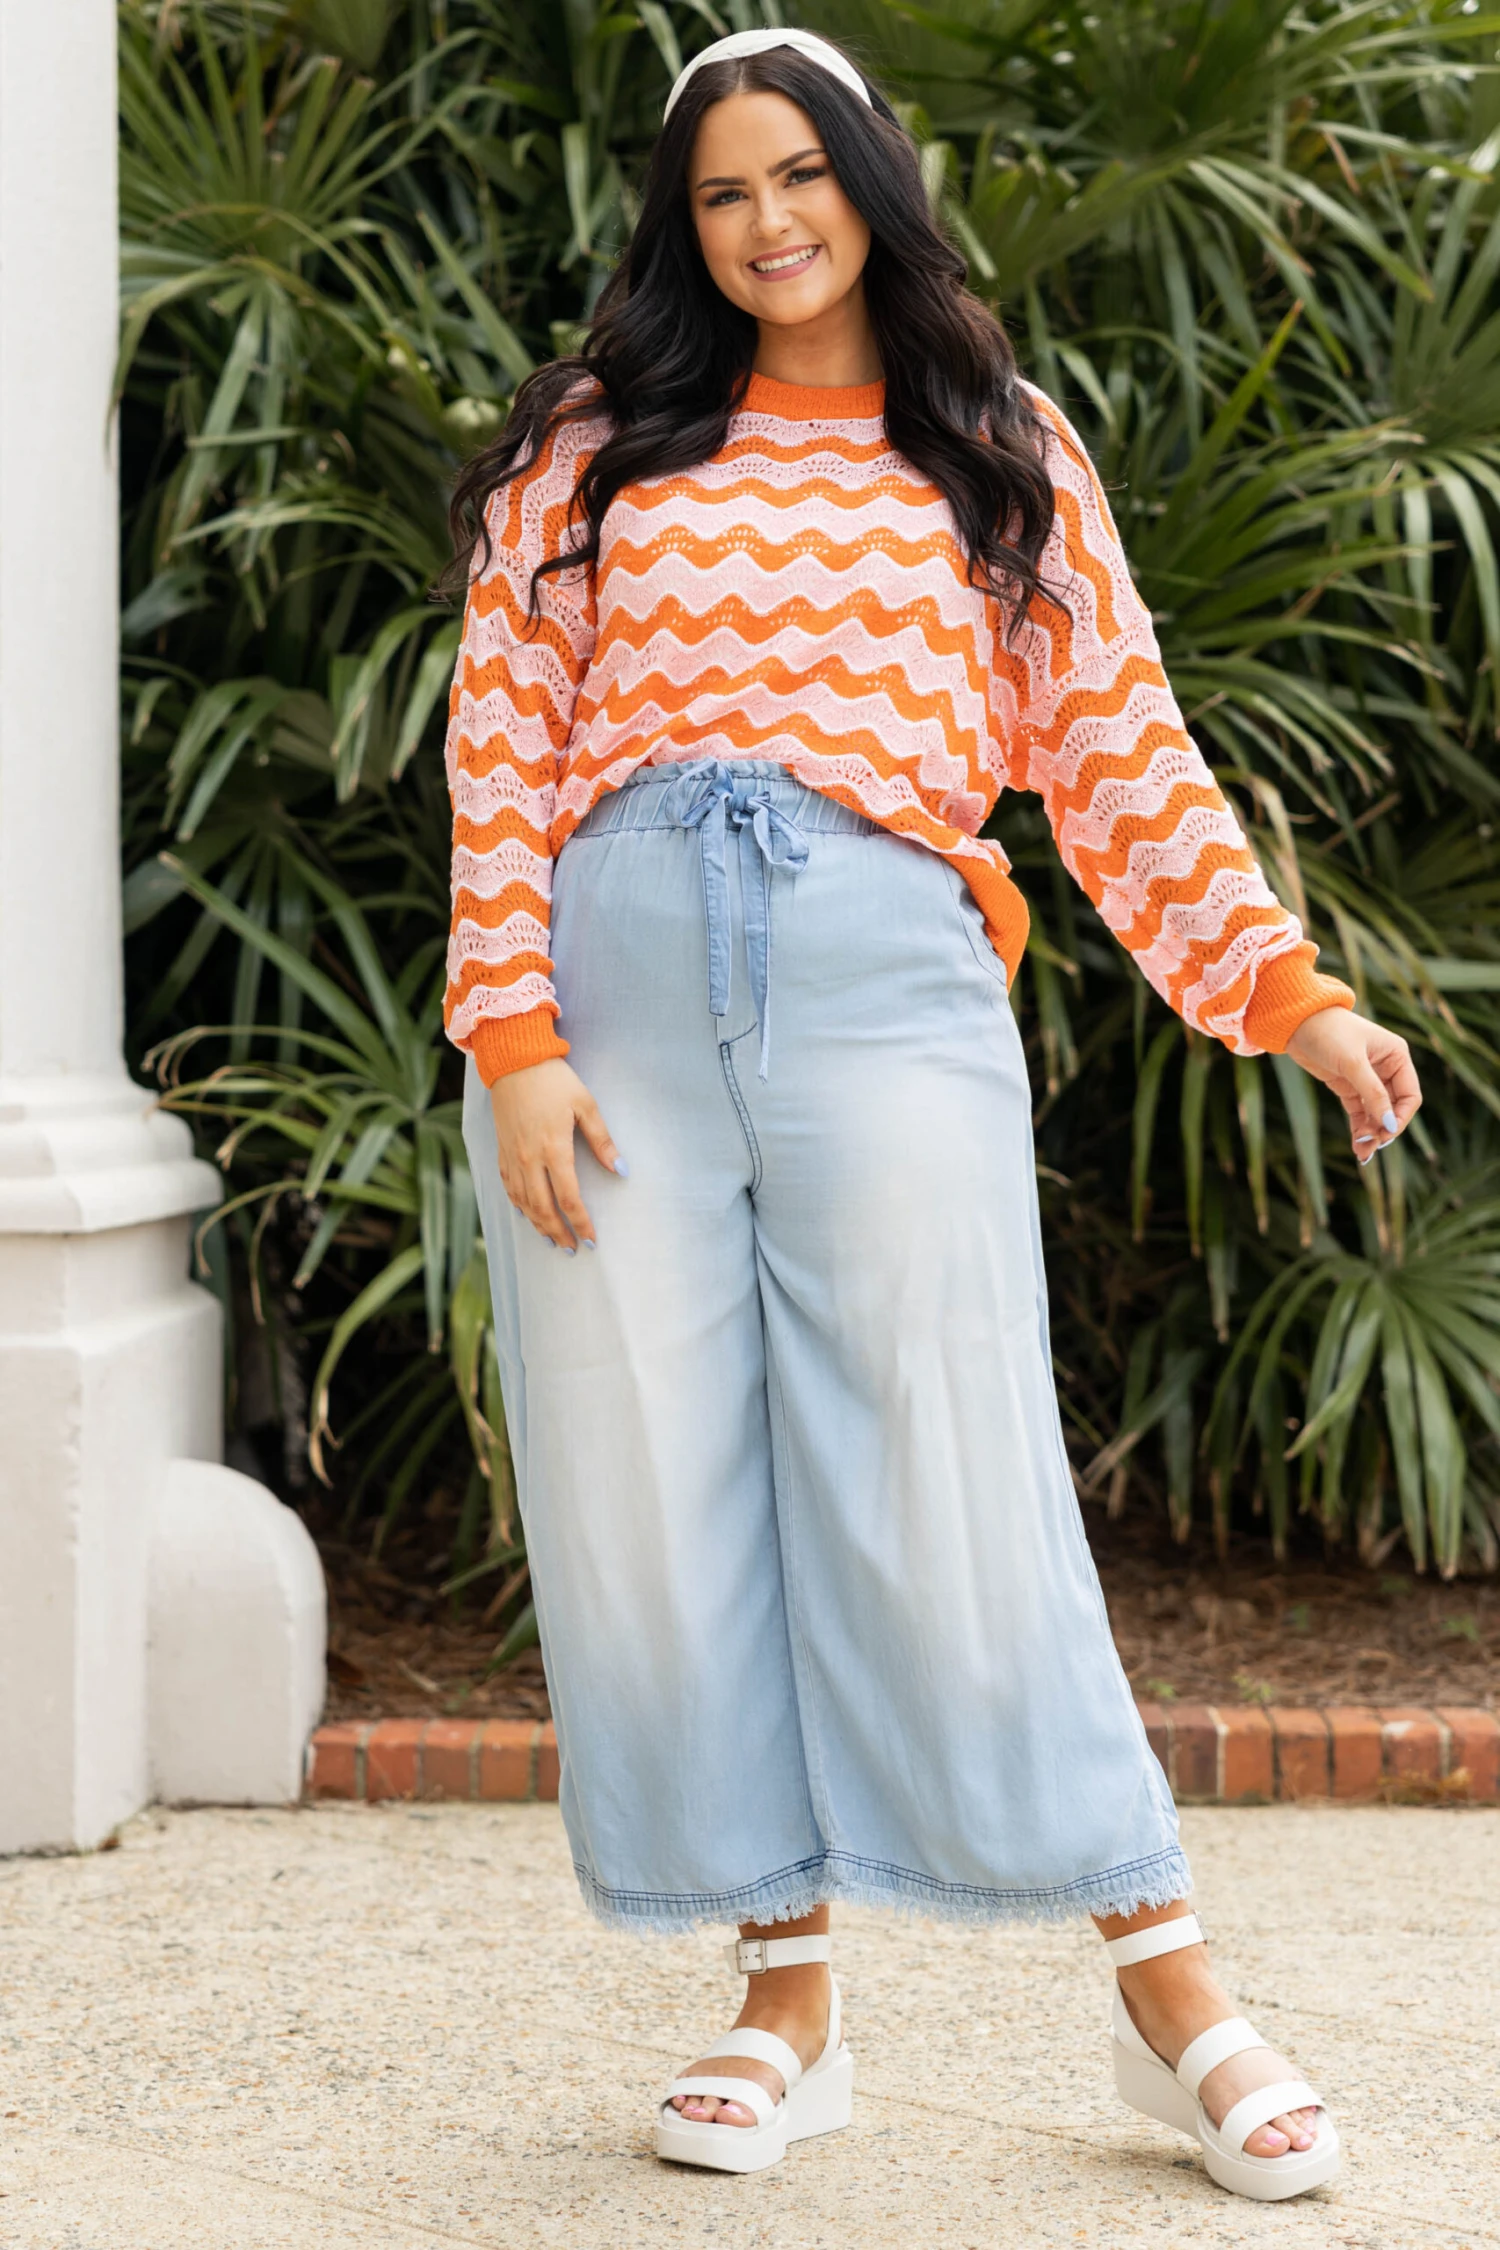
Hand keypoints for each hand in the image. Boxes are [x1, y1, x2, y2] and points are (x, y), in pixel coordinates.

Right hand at [488, 1058, 625, 1250]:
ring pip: (523, 1202)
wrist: (514, 1059)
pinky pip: (507, 1186)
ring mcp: (511, 1155)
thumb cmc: (554, 1080)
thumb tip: (621, 1170)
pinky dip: (517, 1204)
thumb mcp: (586, 1105)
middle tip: (572, 1249)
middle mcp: (529, 1158)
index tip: (591, 1240)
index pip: (569, 1198)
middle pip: (543, 1208)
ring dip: (538, 1224)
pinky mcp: (501, 1148)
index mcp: (554, 1149)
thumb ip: (602, 1141)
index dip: (581, 1223)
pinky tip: (525, 1214)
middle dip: (559, 1232)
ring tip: (552, 1239)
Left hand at [1283, 1006, 1420, 1162]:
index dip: (1400, 1118)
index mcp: (1397, 1056)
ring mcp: (1367, 1078)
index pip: (1409, 1096)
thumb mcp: (1352, 1063)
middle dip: (1383, 1129)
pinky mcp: (1347, 1085)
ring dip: (1371, 1133)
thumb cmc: (1329, 1032)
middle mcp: (1386, 1068)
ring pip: (1376, 1113)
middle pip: (1393, 1108)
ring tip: (1361, 1152)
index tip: (1385, 1134)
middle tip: (1369, 1148)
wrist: (1295, 1021)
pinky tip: (1357, 1145)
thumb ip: (1372, 1093)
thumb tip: (1390, 1125)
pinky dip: (1359, 1128)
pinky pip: (1359, 1112)